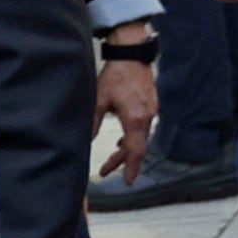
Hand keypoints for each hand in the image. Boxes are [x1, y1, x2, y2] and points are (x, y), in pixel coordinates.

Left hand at [94, 58, 151, 180]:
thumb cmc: (116, 75)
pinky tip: (123, 139)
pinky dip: (133, 136)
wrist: (132, 56)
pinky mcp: (151, 106)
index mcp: (136, 118)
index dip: (131, 167)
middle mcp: (148, 117)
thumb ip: (93, 122)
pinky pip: (143, 127)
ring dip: (127, 148)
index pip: (135, 150)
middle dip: (122, 161)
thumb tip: (86, 140)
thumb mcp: (98, 100)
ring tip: (113, 157)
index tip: (129, 181)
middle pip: (137, 147)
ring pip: (140, 137)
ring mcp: (152, 111)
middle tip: (107, 171)